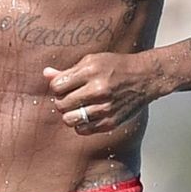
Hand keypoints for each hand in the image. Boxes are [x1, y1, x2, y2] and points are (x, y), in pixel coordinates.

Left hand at [43, 53, 160, 134]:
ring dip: (69, 114)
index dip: (57, 86)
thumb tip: (45, 73)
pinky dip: (80, 124)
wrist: (145, 77)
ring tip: (77, 107)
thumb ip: (68, 71)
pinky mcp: (111, 122)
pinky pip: (83, 130)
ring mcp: (105, 108)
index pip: (57, 86)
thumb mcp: (92, 61)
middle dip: (62, 101)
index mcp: (91, 71)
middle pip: (61, 105)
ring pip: (69, 120)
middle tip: (71, 96)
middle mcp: (98, 90)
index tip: (65, 85)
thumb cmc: (116, 67)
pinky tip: (87, 114)